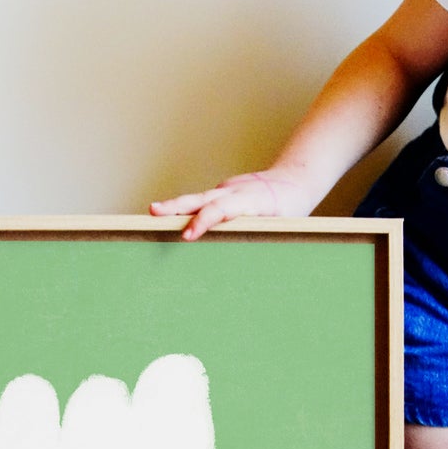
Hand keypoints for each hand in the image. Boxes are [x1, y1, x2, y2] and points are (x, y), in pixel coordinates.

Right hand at [150, 168, 311, 240]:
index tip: (187, 236)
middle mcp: (234, 191)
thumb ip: (262, 236)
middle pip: (201, 198)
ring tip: (153, 212)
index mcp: (251, 199)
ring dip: (174, 207)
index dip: (203, 222)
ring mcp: (226, 190)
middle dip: (176, 207)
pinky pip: (202, 202)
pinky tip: (169, 219)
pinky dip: (185, 210)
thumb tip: (248, 270)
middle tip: (153, 212)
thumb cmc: (291, 207)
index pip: (221, 209)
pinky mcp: (222, 193)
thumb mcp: (283, 225)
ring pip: (197, 198)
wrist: (295, 179)